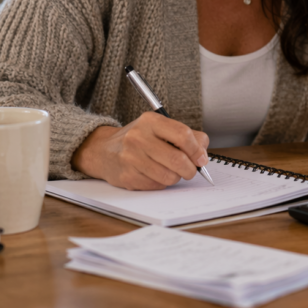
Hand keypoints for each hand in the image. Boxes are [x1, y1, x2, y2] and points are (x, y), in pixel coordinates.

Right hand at [72, 113, 209, 189]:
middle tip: (191, 170)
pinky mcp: (128, 177)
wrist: (104, 151)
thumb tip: (203, 153)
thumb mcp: (159, 128)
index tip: (201, 159)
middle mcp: (138, 138)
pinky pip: (157, 186)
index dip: (197, 150)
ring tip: (171, 171)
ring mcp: (131, 158)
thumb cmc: (138, 139)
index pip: (182, 135)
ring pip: (169, 176)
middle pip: (177, 159)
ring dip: (176, 177)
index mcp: (150, 121)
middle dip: (190, 169)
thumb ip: (185, 136)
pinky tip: (155, 174)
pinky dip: (162, 183)